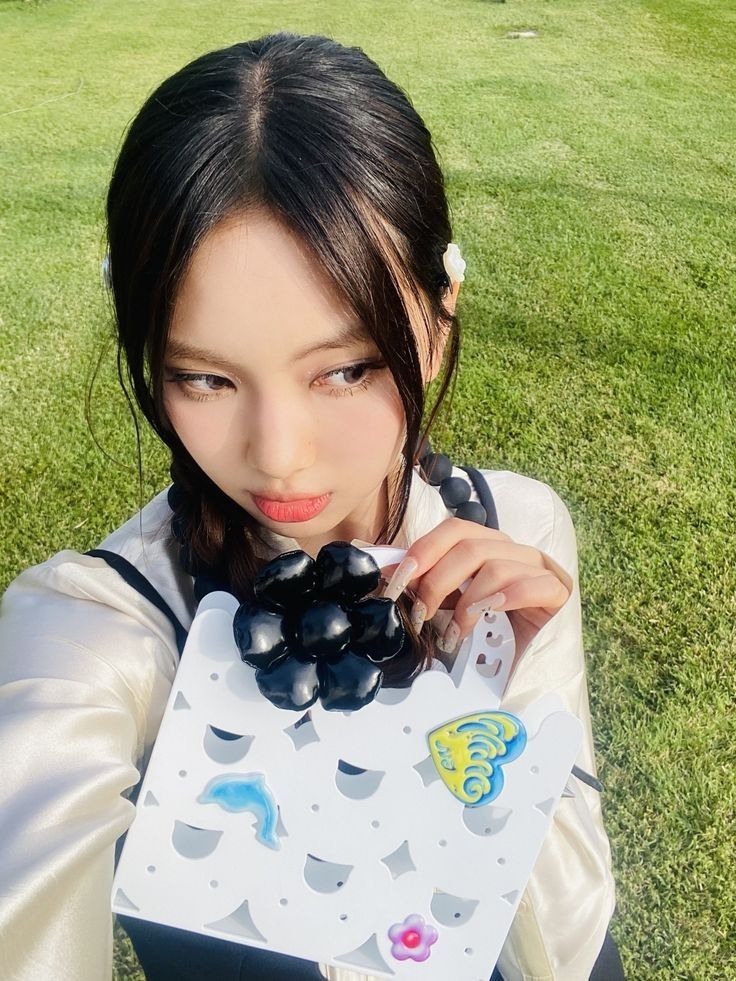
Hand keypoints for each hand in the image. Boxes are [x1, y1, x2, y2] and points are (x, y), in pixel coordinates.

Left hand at [380, 517, 571, 663]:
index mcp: (490, 546)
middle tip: (422, 614)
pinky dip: (504, 599)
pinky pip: (532, 584)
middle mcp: (515, 550)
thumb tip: (387, 569)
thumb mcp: (452, 604)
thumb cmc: (490, 633)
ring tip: (454, 633)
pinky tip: (488, 616)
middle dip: (437, 581)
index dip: (424, 549)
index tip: (400, 579)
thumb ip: (427, 583)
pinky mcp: (559, 591)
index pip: (454, 530)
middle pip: (470, 546)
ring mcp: (540, 568)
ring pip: (496, 567)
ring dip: (467, 602)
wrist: (534, 667)